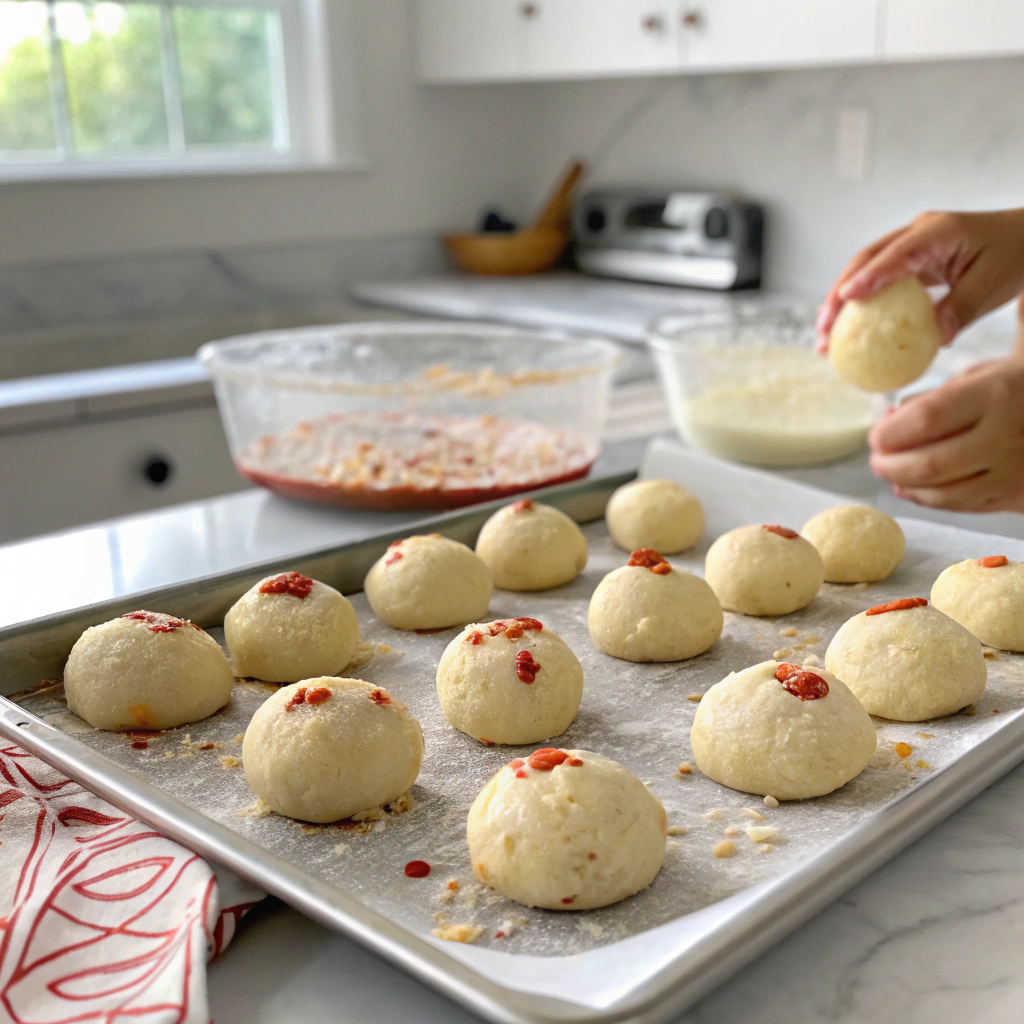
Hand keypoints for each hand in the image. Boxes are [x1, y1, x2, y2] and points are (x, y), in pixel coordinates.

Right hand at [817, 208, 1023, 350]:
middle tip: (824, 329)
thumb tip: (934, 338)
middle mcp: (917, 234)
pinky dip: (862, 304)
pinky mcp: (911, 261)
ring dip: (843, 301)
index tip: (844, 300)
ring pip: (865, 270)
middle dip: (839, 294)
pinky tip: (850, 329)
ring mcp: (911, 246)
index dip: (867, 278)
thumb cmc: (1016, 254)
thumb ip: (960, 309)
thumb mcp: (993, 284)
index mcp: (938, 232)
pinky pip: (879, 281)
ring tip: (826, 336)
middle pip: (865, 261)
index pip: (894, 255)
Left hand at [868, 357, 1023, 512]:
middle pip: (930, 464)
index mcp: (1000, 393)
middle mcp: (1008, 437)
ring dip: (909, 487)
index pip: (927, 419)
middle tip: (877, 459)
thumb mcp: (1000, 362)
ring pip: (947, 494)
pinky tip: (916, 490)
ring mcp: (1018, 471)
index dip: (891, 432)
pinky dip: (935, 501)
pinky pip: (970, 506)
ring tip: (893, 474)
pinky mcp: (1023, 496)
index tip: (876, 433)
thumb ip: (947, 389)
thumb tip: (896, 415)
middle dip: (892, 465)